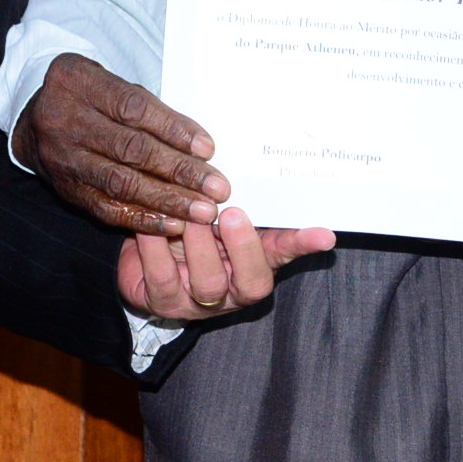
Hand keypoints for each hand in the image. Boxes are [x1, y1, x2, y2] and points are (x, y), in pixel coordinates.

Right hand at [16, 54, 225, 235]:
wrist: (35, 121)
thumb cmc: (88, 97)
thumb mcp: (110, 82)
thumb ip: (147, 107)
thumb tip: (199, 145)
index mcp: (77, 82)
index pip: (133, 107)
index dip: (173, 129)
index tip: (208, 149)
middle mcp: (65, 121)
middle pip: (130, 149)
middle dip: (179, 171)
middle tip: (217, 188)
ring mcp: (63, 159)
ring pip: (121, 183)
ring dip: (167, 199)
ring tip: (203, 210)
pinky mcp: (66, 190)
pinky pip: (107, 209)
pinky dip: (143, 218)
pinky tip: (173, 224)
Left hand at [117, 209, 335, 317]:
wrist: (137, 248)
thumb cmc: (187, 223)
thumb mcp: (214, 209)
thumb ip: (239, 196)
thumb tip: (261, 159)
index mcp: (254, 261)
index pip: (284, 252)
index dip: (302, 244)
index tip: (325, 234)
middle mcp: (232, 287)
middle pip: (252, 282)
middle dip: (243, 247)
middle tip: (232, 213)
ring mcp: (199, 301)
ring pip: (209, 284)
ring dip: (199, 247)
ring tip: (188, 218)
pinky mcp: (163, 302)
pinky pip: (162, 279)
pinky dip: (156, 249)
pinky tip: (151, 224)